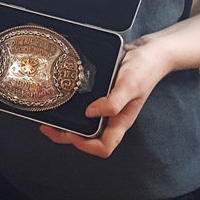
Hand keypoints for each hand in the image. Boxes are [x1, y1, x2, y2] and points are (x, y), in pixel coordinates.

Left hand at [39, 35, 171, 157]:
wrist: (151, 51)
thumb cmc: (145, 69)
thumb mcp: (130, 85)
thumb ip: (113, 102)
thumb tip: (91, 113)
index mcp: (120, 121)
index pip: (103, 147)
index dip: (84, 145)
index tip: (70, 133)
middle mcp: (113, 118)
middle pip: (89, 140)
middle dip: (67, 137)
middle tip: (48, 127)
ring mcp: (108, 108)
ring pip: (86, 126)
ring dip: (67, 126)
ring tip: (50, 119)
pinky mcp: (103, 96)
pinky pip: (86, 110)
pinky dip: (72, 110)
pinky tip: (62, 101)